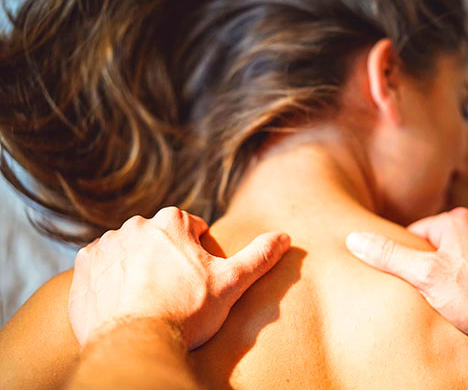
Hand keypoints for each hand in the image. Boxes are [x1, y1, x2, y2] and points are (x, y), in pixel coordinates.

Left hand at [68, 207, 290, 349]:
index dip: (201, 255)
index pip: (193, 230)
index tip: (199, 280)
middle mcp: (136, 225)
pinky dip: (112, 278)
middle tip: (175, 292)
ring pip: (132, 250)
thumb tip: (284, 236)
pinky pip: (102, 265)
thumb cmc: (187, 312)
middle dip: (168, 259)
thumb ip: (259, 255)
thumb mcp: (231, 282)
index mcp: (172, 221)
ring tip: (149, 298)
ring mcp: (107, 245)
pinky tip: (124, 299)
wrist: (136, 344)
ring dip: (139, 266)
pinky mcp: (84, 267)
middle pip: (161, 239)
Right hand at [345, 207, 467, 344]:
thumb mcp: (423, 276)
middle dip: (439, 261)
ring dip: (464, 266)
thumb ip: (389, 255)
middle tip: (438, 289)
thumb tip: (354, 238)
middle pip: (446, 240)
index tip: (416, 277)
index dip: (412, 257)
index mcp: (457, 221)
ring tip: (463, 293)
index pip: (419, 232)